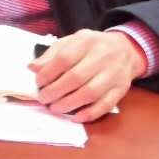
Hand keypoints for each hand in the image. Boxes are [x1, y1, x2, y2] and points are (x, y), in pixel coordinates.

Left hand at [31, 29, 145, 121]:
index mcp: (86, 41)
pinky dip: (89, 114)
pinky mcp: (121, 89)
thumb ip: (52, 54)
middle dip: (56, 91)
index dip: (48, 72)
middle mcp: (102, 57)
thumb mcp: (71, 41)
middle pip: (76, 77)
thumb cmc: (92, 46)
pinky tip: (75, 117)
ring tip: (55, 108)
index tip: (38, 82)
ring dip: (69, 104)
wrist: (125, 49)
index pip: (64, 58)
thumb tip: (33, 67)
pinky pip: (106, 105)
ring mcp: (114, 74)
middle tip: (43, 99)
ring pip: (90, 93)